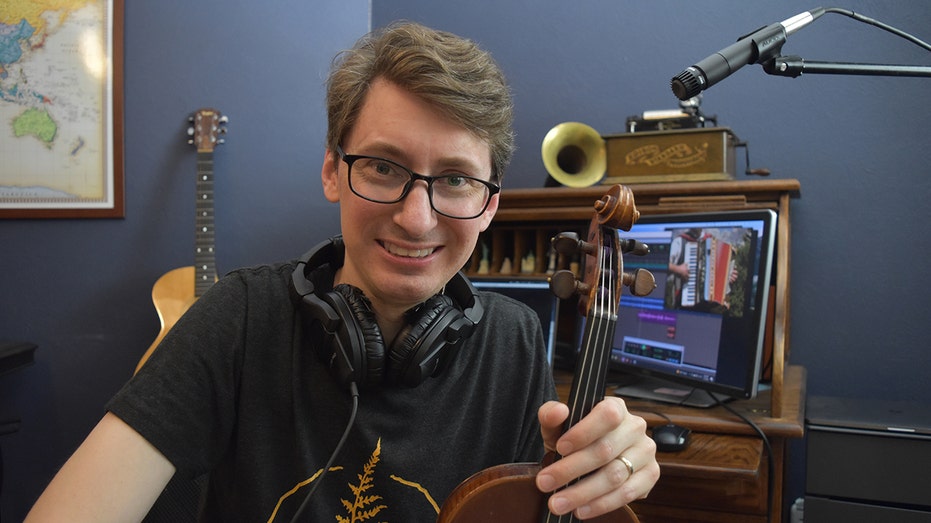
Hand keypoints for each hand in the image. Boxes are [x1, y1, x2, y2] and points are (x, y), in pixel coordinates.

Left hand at [536, 397, 658, 518]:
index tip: (560, 448)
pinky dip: (601, 504)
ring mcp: (645, 452)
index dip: (584, 432)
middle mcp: (635, 427)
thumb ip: (551, 415)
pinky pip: (627, 493)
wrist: (589, 456)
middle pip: (606, 450)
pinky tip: (581, 509)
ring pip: (615, 475)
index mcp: (616, 407)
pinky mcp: (650, 475)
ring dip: (583, 492)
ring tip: (558, 502)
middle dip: (571, 469)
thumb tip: (558, 411)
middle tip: (545, 483)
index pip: (607, 415)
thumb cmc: (574, 439)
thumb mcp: (558, 426)